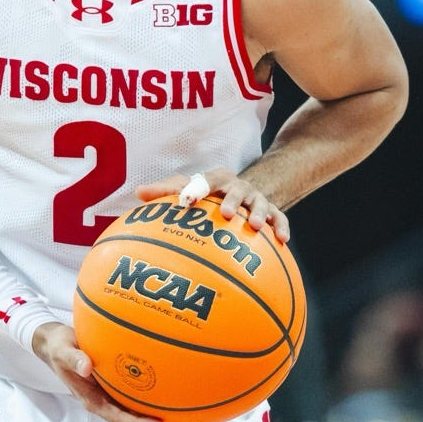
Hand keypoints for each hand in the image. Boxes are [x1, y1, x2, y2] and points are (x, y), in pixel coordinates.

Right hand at [31, 323, 195, 421]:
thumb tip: (86, 366)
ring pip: (142, 416)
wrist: (56, 344)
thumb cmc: (60, 347)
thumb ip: (74, 358)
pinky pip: (141, 401)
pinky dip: (159, 404)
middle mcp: (107, 403)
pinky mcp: (119, 389)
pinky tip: (179, 397)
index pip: (120, 418)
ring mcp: (113, 398)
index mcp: (93, 400)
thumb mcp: (63, 350)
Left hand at [135, 169, 289, 242]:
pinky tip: (283, 241)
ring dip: (259, 213)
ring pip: (260, 203)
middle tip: (226, 214)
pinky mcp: (272, 212)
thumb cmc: (208, 195)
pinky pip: (280, 218)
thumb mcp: (189, 190)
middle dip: (232, 200)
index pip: (206, 180)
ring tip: (256, 227)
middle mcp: (238, 187)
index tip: (186, 202)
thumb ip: (166, 192)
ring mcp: (256, 199)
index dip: (197, 189)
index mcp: (217, 180)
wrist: (243, 192)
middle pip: (236, 189)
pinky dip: (282, 227)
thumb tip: (139, 193)